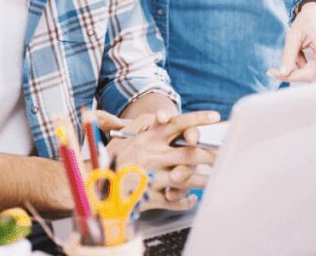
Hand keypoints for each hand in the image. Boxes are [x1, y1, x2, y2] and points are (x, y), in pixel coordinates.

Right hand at [103, 110, 218, 211]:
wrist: (92, 189)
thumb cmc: (107, 162)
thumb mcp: (120, 139)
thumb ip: (138, 127)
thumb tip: (151, 115)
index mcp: (147, 139)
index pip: (177, 123)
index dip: (197, 119)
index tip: (215, 116)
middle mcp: (153, 156)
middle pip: (189, 152)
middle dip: (209, 153)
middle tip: (223, 153)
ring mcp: (153, 177)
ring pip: (187, 177)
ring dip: (202, 178)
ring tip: (214, 177)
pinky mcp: (151, 197)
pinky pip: (174, 199)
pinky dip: (185, 200)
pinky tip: (191, 199)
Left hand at [268, 2, 315, 82]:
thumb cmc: (305, 25)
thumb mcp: (293, 36)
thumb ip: (288, 55)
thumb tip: (282, 74)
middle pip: (311, 74)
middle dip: (292, 75)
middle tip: (272, 72)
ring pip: (313, 77)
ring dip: (299, 71)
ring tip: (296, 53)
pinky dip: (306, 70)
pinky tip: (303, 56)